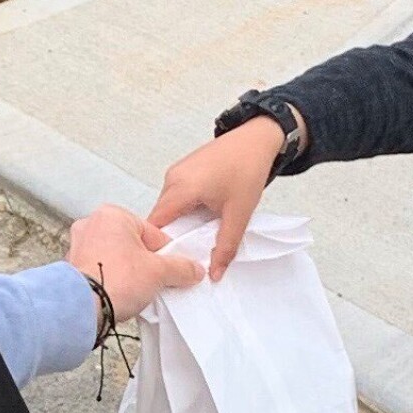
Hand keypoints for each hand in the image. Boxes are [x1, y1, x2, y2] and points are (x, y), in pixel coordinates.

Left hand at [67, 204, 204, 323]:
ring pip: (115, 258)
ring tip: (135, 290)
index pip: (152, 233)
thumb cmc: (115, 280)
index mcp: (113, 215)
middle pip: (132, 245)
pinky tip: (118, 294)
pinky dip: (110, 280)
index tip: (172, 269)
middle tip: (153, 282)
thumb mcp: (159, 272)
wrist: (82, 308)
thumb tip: (193, 269)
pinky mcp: (71, 267)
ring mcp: (78, 246)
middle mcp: (91, 224)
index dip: (166, 254)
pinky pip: (99, 270)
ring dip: (127, 272)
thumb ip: (181, 268)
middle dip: (144, 264)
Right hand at [148, 115, 291, 281]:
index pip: (156, 225)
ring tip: (197, 236)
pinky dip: (183, 210)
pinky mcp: (182, 170)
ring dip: (179, 223)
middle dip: (172, 237)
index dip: (162, 245)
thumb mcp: (239, 213)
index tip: (174, 261)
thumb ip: (225, 246)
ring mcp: (176, 172)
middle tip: (189, 254)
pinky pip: (174, 197)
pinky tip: (201, 217)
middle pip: (160, 217)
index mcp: (181, 188)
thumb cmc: (247, 168)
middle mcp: (172, 178)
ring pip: (167, 208)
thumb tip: (215, 273)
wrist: (256, 139)